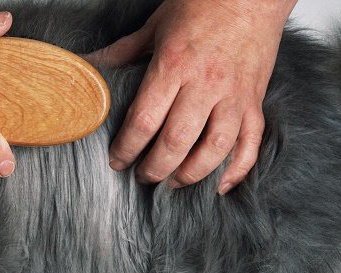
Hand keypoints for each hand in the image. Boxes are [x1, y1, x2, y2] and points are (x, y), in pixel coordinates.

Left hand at [88, 0, 295, 193]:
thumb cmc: (203, 5)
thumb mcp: (155, 25)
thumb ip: (122, 53)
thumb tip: (86, 66)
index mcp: (175, 65)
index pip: (145, 120)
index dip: (126, 147)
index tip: (116, 161)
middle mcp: (205, 84)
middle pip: (176, 142)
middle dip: (154, 168)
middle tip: (141, 176)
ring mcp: (234, 96)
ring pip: (214, 149)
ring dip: (190, 174)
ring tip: (172, 183)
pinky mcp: (254, 101)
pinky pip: (250, 144)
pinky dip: (236, 170)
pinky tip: (218, 185)